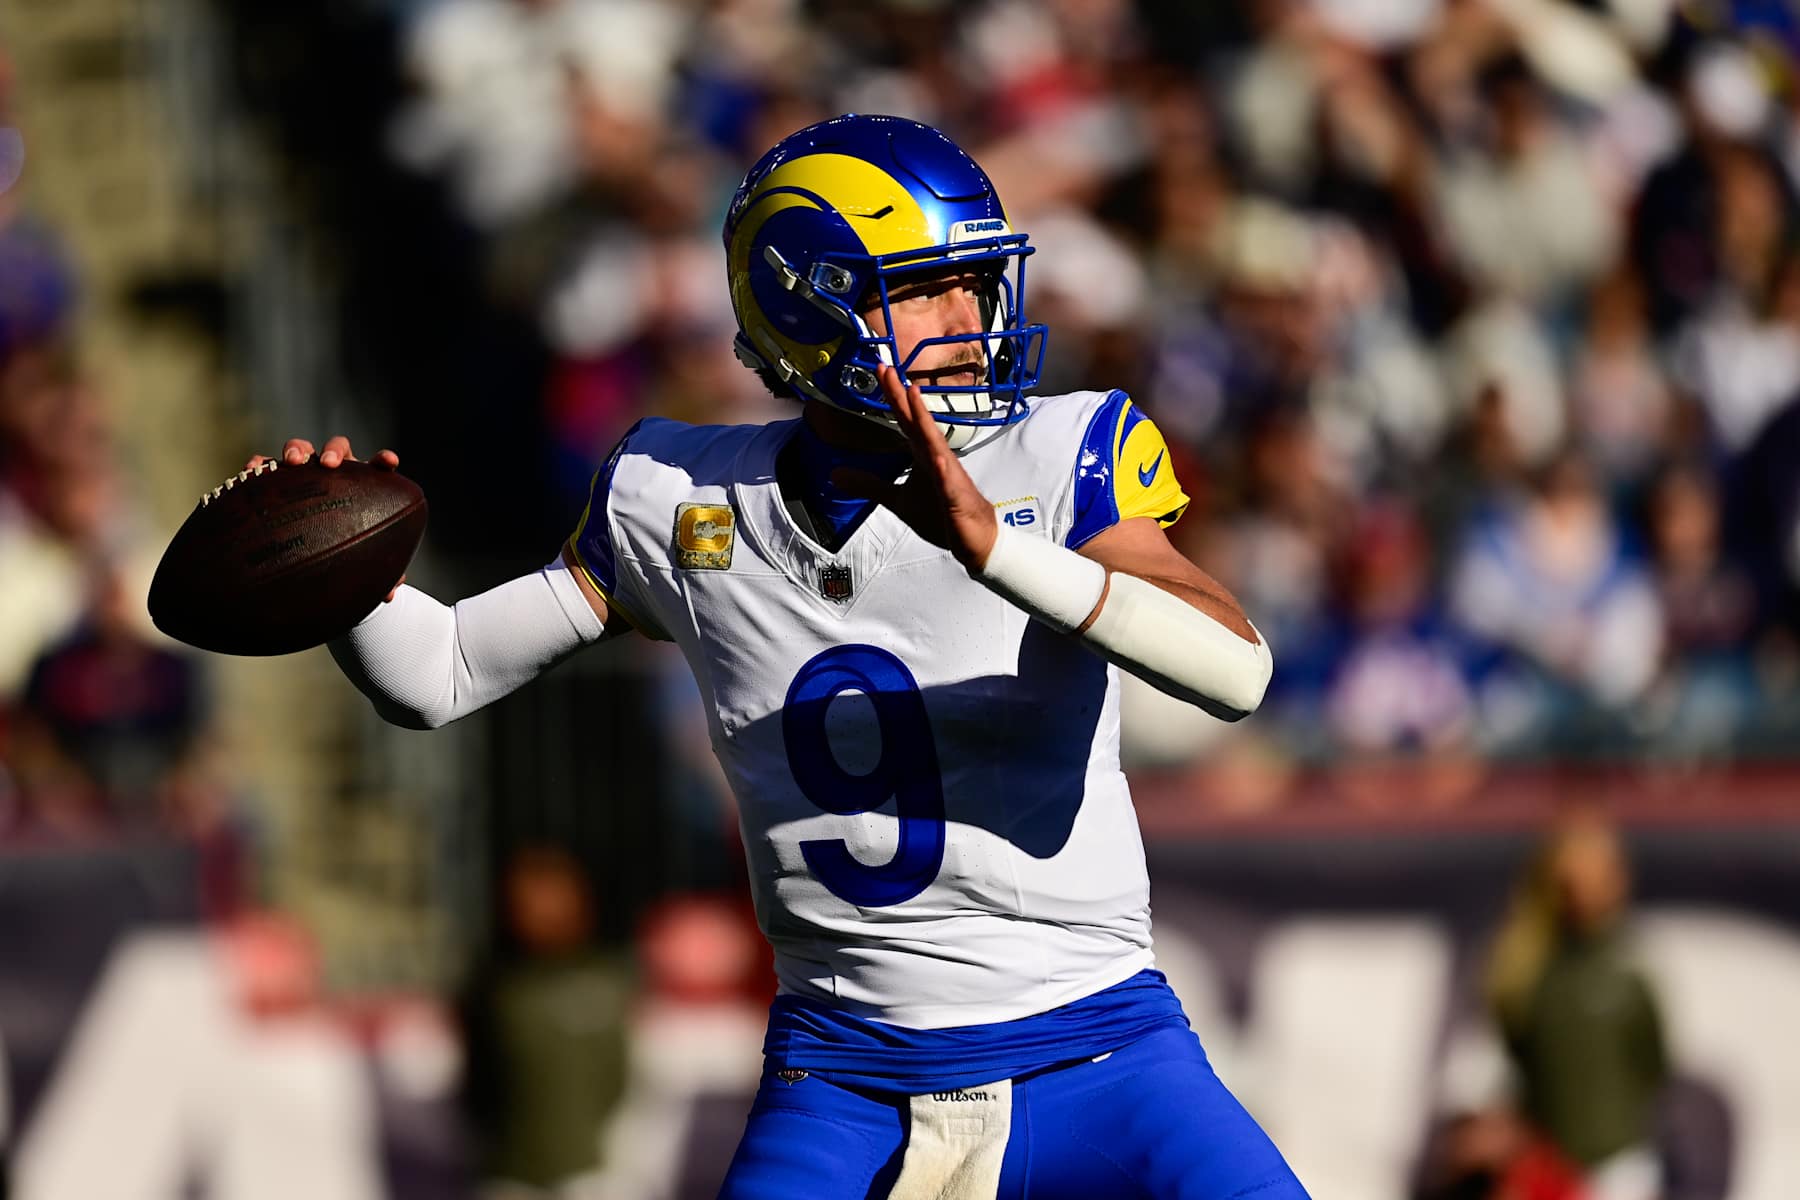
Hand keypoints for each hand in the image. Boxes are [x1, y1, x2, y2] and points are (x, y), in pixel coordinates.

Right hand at [246, 436, 406, 600]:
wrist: (310, 554)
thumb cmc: (344, 552)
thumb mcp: (361, 561)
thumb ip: (378, 574)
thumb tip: (389, 593)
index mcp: (361, 487)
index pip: (376, 467)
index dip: (383, 461)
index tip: (388, 463)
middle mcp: (333, 474)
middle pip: (336, 450)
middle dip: (333, 452)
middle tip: (329, 465)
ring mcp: (303, 474)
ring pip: (300, 450)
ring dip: (296, 450)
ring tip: (291, 462)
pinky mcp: (275, 480)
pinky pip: (264, 468)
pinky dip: (258, 465)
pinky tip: (250, 471)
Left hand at [833, 366, 998, 570]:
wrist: (974, 538)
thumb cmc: (941, 513)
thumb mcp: (897, 499)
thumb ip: (869, 484)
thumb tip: (835, 474)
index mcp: (922, 455)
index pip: (905, 420)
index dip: (893, 396)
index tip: (880, 370)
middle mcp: (936, 457)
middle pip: (917, 422)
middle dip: (903, 395)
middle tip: (887, 368)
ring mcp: (948, 475)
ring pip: (935, 442)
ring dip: (924, 419)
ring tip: (913, 394)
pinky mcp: (956, 497)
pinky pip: (950, 482)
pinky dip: (944, 469)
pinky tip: (938, 459)